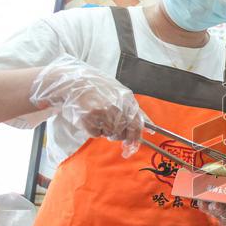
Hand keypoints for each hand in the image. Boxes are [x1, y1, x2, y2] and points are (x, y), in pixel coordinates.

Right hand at [30, 55, 145, 153]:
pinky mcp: (88, 118)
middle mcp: (115, 106)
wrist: (74, 81)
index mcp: (126, 99)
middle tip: (113, 132)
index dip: (136, 137)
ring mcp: (101, 113)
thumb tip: (151, 129)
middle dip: (120, 136)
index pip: (136, 124)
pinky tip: (91, 119)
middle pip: (123, 132)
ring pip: (110, 134)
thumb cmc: (97, 87)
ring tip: (99, 118)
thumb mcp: (120, 93)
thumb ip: (135, 110)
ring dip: (106, 131)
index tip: (133, 143)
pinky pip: (96, 134)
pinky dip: (94, 130)